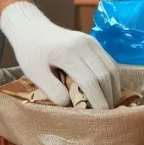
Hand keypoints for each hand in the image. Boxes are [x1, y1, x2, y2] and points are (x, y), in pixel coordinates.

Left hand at [0, 1, 119, 108]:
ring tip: (109, 105)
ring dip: (113, 88)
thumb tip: (70, 104)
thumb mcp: (34, 73)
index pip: (90, 81)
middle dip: (109, 97)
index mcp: (67, 53)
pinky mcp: (93, 42)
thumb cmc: (30, 52)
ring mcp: (91, 42)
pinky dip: (111, 79)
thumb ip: (51, 90)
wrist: (31, 28)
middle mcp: (84, 45)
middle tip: (107, 115)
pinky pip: (109, 62)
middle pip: (105, 75)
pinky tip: (107, 91)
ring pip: (111, 68)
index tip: (99, 116)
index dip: (98, 100)